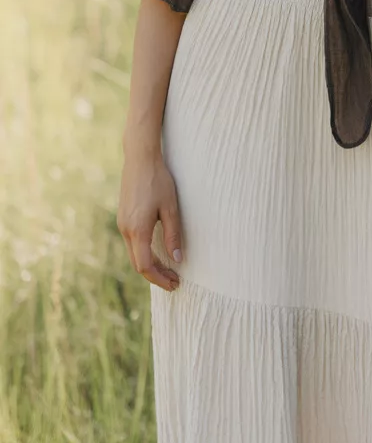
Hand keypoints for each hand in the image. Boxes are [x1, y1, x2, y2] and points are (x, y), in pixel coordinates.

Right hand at [117, 145, 183, 291]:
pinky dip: (144, 253)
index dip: (159, 279)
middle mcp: (126, 229)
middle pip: (138, 264)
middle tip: (175, 281)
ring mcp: (122, 223)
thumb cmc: (158, 180)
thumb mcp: (170, 208)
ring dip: (150, 265)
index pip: (146, 266)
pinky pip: (132, 243)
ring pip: (134, 254)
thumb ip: (173, 235)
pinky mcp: (123, 217)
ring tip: (169, 269)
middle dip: (156, 275)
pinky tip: (157, 252)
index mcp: (138, 229)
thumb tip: (177, 259)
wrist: (140, 159)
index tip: (174, 283)